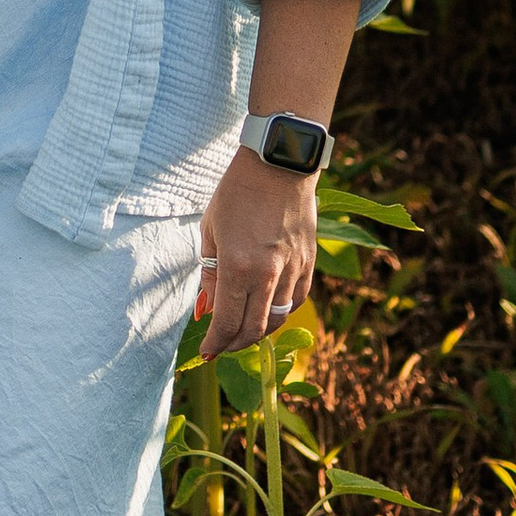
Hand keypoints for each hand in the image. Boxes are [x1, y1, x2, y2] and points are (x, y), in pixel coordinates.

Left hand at [194, 144, 318, 360]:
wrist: (279, 165)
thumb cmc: (237, 193)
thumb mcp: (211, 231)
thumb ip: (210, 275)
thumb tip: (206, 311)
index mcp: (237, 267)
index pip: (227, 322)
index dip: (215, 343)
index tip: (206, 351)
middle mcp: (268, 274)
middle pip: (253, 329)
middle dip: (234, 344)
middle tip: (222, 345)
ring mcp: (293, 270)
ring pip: (278, 319)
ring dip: (259, 332)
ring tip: (243, 330)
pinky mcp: (309, 263)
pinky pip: (297, 300)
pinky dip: (281, 312)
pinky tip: (268, 309)